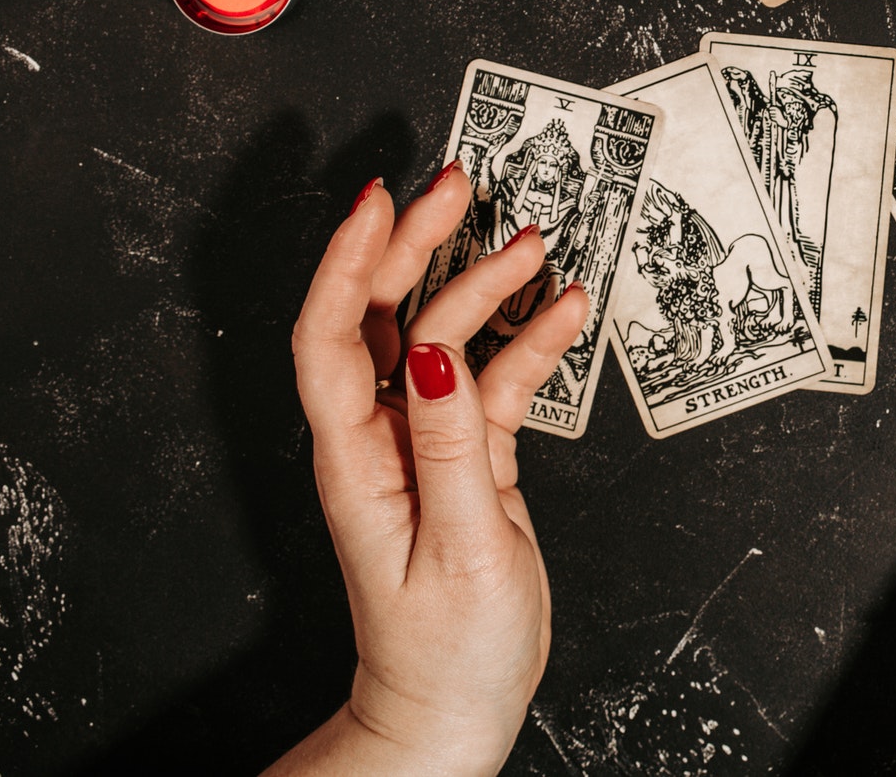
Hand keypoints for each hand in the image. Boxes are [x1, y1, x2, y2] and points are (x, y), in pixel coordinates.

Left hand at [265, 167, 587, 776]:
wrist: (452, 710)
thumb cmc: (447, 651)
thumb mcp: (460, 549)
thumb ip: (453, 444)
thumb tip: (435, 351)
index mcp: (356, 460)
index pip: (330, 338)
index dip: (348, 261)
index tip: (381, 200)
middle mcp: (379, 439)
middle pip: (378, 316)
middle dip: (415, 243)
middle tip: (459, 186)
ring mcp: (422, 440)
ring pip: (439, 335)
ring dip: (481, 284)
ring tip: (531, 240)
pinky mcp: (465, 454)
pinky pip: (491, 379)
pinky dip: (528, 342)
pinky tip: (565, 310)